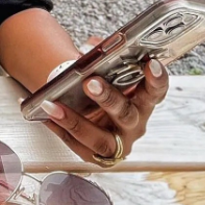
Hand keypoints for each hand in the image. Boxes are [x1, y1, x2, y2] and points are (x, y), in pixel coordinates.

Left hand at [42, 58, 169, 166]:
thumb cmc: (108, 91)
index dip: (157, 79)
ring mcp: (119, 143)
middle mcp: (136, 124)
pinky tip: (47, 115)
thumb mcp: (111, 74)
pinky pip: (78, 146)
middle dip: (108, 98)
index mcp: (145, 102)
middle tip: (90, 82)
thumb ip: (105, 58)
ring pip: (101, 139)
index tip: (151, 64)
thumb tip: (91, 47)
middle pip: (126, 114)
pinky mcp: (100, 157)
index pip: (157, 91)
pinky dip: (60, 130)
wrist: (96, 117)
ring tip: (54, 105)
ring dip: (76, 122)